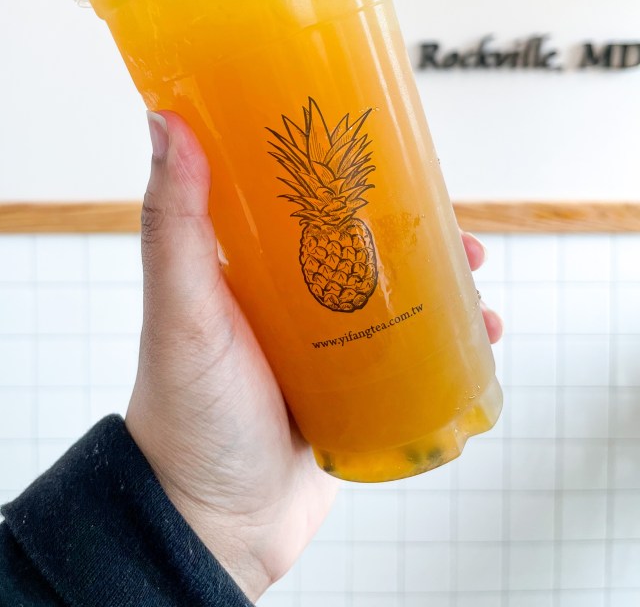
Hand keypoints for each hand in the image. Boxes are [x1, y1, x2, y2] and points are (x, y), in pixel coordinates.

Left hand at [126, 111, 502, 600]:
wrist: (215, 524)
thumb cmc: (184, 416)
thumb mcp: (181, 311)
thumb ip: (173, 224)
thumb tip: (167, 122)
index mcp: (244, 261)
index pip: (294, 191)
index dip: (338, 162)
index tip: (377, 138)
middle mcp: (286, 291)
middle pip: (358, 234)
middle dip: (408, 219)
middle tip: (448, 215)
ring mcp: (324, 336)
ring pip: (393, 285)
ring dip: (439, 272)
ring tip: (473, 270)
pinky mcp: (352, 382)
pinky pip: (408, 346)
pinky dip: (447, 334)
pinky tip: (479, 333)